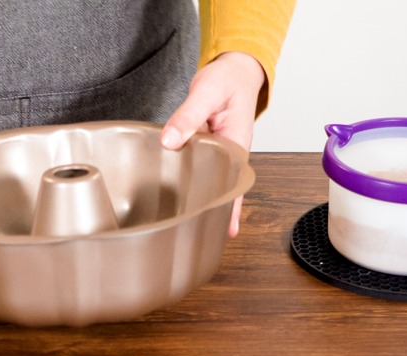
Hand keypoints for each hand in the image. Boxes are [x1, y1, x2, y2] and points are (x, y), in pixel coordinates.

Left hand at [160, 51, 264, 236]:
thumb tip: (170, 140)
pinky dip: (189, 180)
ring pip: (210, 180)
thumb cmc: (228, 79)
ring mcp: (218, 152)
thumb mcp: (206, 93)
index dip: (230, 209)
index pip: (234, 184)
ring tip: (190, 226)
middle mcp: (230, 153)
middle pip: (223, 189)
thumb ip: (188, 116)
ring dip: (202, 199)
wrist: (234, 68)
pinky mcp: (206, 147)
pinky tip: (178, 194)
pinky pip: (198, 168)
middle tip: (202, 237)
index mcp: (236, 145)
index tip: (227, 231)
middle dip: (215, 213)